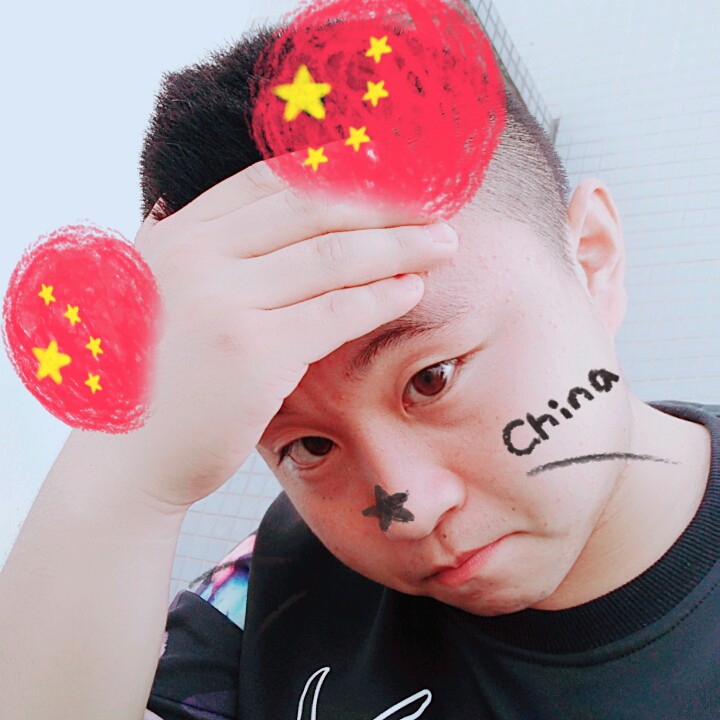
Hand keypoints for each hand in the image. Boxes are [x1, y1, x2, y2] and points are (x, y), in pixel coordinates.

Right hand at [129, 155, 457, 508]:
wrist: (124, 457)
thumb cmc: (149, 380)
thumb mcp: (155, 295)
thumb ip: (187, 251)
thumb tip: (204, 209)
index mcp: (178, 235)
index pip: (272, 180)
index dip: (339, 170)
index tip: (389, 174)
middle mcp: (196, 256)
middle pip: (312, 208)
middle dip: (384, 203)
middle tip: (434, 206)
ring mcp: (223, 301)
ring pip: (332, 256)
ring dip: (398, 245)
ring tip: (441, 244)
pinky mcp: (252, 352)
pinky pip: (334, 312)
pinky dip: (380, 296)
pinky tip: (412, 289)